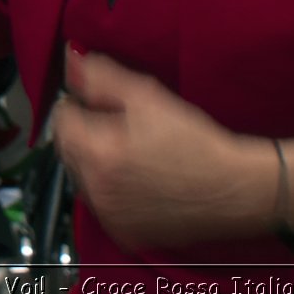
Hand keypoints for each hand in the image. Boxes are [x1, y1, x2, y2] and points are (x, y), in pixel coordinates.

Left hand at [52, 49, 267, 249]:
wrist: (233, 189)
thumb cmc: (195, 144)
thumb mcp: (147, 97)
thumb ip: (101, 77)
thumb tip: (71, 62)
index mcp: (98, 154)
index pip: (61, 120)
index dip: (78, 105)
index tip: (97, 102)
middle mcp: (97, 190)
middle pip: (68, 150)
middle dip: (85, 132)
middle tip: (119, 124)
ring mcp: (110, 216)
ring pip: (83, 177)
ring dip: (96, 161)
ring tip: (132, 151)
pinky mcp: (124, 232)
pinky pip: (103, 203)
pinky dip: (111, 189)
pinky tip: (138, 177)